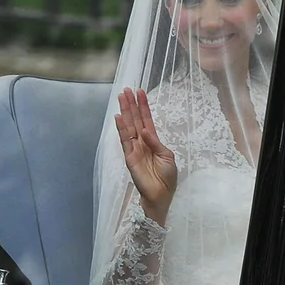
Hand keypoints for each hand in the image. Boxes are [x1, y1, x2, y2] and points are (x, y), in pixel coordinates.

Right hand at [115, 87, 176, 225]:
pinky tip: (118, 117)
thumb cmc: (167, 177)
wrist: (161, 194)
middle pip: (135, 119)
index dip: (143, 106)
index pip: (146, 119)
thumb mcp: (167, 156)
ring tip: (121, 97)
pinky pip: (124, 140)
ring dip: (125, 111)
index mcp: (152, 141)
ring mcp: (134, 148)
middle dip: (131, 104)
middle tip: (126, 89)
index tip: (140, 91)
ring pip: (128, 126)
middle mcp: (141, 142)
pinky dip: (120, 129)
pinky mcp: (129, 157)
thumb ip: (156, 142)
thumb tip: (145, 130)